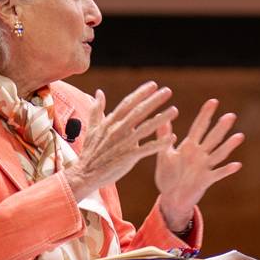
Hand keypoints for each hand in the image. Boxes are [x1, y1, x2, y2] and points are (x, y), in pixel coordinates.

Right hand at [64, 83, 176, 202]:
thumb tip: (99, 92)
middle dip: (154, 101)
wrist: (85, 174)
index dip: (140, 93)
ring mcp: (123, 144)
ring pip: (145, 128)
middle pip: (138, 112)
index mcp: (110, 122)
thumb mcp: (92, 128)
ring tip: (174, 110)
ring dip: (161, 119)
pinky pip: (147, 149)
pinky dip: (159, 143)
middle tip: (168, 91)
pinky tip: (172, 138)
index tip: (153, 85)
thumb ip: (97, 109)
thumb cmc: (91, 152)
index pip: (127, 103)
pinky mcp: (128, 157)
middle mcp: (117, 130)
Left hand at [154, 97, 244, 230]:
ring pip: (218, 154)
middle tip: (231, 115)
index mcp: (189, 147)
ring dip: (229, 146)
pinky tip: (237, 164)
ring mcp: (204, 167)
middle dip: (221, 127)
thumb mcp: (164, 155)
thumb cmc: (168, 176)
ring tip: (239, 136)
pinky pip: (218, 174)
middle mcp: (200, 155)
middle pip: (212, 138)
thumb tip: (162, 118)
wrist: (171, 199)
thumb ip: (164, 137)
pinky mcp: (206, 180)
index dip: (206, 115)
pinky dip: (227, 170)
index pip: (199, 127)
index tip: (214, 101)